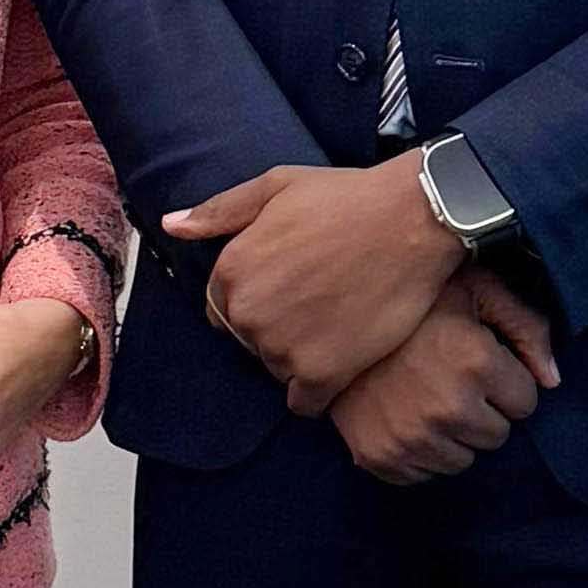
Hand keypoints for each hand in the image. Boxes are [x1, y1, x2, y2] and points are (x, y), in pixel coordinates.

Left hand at [163, 155, 462, 410]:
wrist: (415, 219)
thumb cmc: (349, 197)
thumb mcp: (277, 185)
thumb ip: (220, 210)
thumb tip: (172, 225)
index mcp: (231, 270)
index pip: (224, 310)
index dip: (260, 300)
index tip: (295, 288)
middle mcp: (248, 313)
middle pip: (250, 343)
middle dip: (279, 329)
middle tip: (323, 303)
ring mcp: (282, 346)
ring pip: (278, 370)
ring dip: (302, 357)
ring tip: (341, 323)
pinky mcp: (322, 372)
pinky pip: (304, 402)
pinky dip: (320, 388)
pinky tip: (344, 359)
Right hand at [328, 270, 564, 487]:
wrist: (333, 321)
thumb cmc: (414, 302)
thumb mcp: (477, 289)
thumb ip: (527, 326)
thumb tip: (553, 380)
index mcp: (476, 363)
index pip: (526, 403)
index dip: (508, 382)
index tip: (484, 364)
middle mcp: (449, 407)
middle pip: (497, 436)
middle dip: (485, 410)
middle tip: (455, 381)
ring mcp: (412, 437)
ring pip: (464, 460)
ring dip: (455, 435)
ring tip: (430, 397)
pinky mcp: (381, 457)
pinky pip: (425, 475)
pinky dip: (422, 453)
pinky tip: (407, 416)